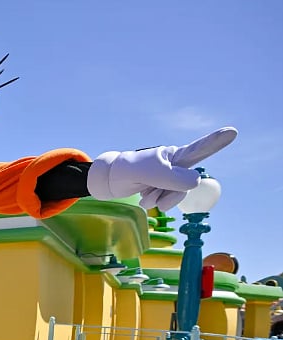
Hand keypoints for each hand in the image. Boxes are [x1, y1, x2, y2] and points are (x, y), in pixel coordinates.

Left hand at [87, 127, 236, 210]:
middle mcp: (178, 165)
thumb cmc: (128, 170)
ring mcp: (173, 178)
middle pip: (188, 184)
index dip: (216, 141)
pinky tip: (145, 196)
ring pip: (178, 196)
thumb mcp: (148, 172)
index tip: (232, 131)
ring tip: (145, 193)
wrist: (111, 181)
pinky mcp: (166, 189)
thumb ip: (172, 178)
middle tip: (150, 190)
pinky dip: (156, 202)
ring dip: (159, 199)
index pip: (199, 148)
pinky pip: (168, 202)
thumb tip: (195, 182)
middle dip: (169, 193)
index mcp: (174, 154)